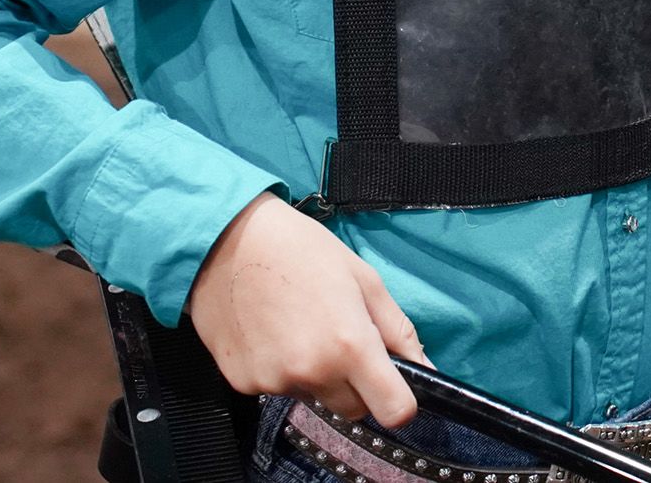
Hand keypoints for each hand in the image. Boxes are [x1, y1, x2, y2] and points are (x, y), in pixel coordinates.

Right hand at [186, 193, 428, 426]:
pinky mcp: (243, 384)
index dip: (401, 401)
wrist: (224, 240)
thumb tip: (426, 367)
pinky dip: (281, 370)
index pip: (394, 412)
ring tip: (299, 325)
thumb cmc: (300, 249)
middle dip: (357, 385)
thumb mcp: (363, 278)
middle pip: (353, 409)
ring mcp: (274, 383)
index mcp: (349, 346)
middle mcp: (312, 373)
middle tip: (341, 339)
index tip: (395, 382)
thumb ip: (398, 329)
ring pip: (314, 397)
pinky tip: (271, 331)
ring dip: (317, 375)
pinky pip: (277, 389)